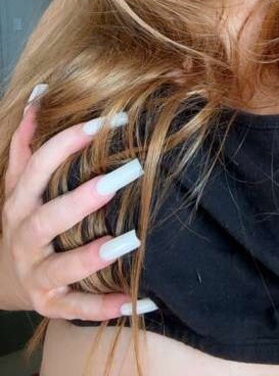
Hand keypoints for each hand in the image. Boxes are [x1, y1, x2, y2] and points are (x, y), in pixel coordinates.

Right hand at [1, 89, 138, 320]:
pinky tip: (139, 300)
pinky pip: (79, 309)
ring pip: (62, 267)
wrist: (3, 280)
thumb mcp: (20, 182)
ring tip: (130, 240)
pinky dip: (106, 307)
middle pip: (49, 217)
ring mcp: (36, 274)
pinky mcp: (52, 305)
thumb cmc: (25, 219)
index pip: (39, 166)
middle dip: (85, 197)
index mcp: (18, 203)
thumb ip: (27, 141)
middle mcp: (24, 238)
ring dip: (94, 255)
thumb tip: (38, 94)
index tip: (108, 120)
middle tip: (127, 174)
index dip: (69, 141)